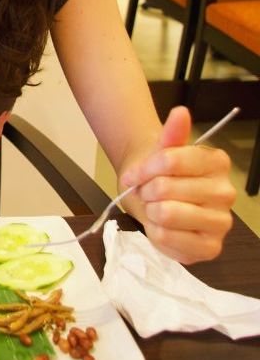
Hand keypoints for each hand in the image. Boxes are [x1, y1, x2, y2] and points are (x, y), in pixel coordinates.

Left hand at [119, 106, 235, 264]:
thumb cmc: (160, 174)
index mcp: (217, 162)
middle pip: (165, 188)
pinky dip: (156, 232)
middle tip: (147, 193)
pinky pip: (169, 239)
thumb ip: (171, 133)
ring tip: (154, 208)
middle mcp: (225, 192)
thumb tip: (180, 112)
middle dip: (146, 191)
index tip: (134, 174)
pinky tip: (162, 226)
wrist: (156, 198)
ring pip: (167, 213)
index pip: (170, 160)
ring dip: (150, 211)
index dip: (144, 168)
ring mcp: (221, 222)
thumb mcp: (161, 150)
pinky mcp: (211, 247)